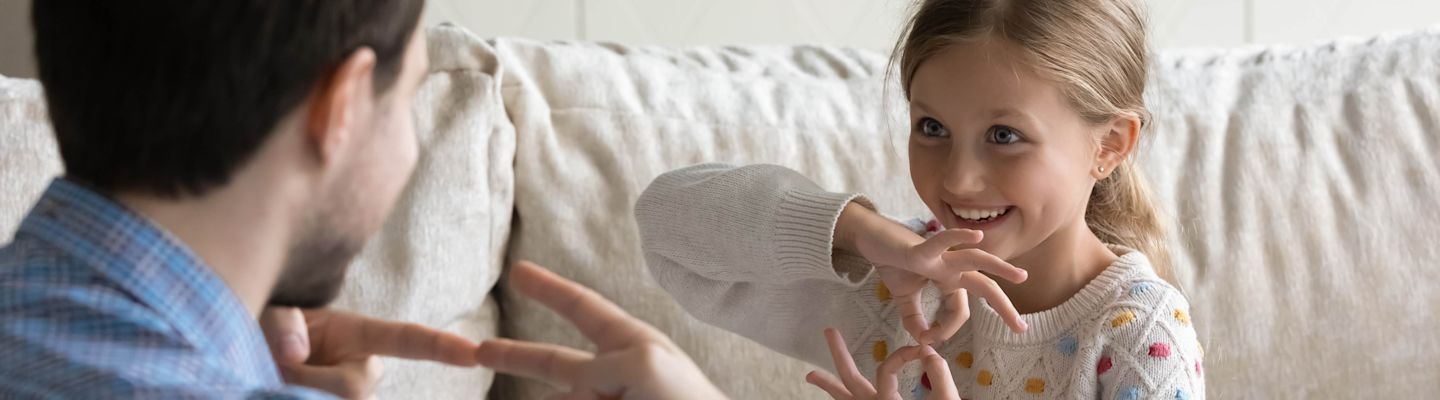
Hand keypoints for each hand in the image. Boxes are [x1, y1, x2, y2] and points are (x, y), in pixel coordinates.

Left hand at [260, 307, 481, 398]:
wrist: (242, 355)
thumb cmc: (259, 329)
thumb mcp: (267, 315)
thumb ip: (280, 326)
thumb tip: (294, 353)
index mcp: (356, 335)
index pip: (406, 339)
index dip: (440, 346)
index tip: (474, 353)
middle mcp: (360, 369)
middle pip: (355, 388)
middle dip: (311, 383)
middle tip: (273, 369)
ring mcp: (352, 395)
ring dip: (302, 391)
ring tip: (272, 379)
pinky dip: (309, 394)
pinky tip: (292, 389)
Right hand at [475, 261, 725, 399]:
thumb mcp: (644, 368)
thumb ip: (598, 368)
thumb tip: (572, 387)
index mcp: (629, 346)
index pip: (581, 308)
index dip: (549, 289)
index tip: (518, 271)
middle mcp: (611, 377)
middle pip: (552, 363)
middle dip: (515, 356)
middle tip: (478, 350)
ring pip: (560, 398)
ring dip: (544, 395)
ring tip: (578, 390)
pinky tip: (562, 398)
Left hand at [804, 328, 957, 399]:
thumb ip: (940, 378)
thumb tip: (928, 351)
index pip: (887, 369)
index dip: (901, 354)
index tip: (921, 350)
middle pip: (850, 379)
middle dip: (839, 354)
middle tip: (829, 331)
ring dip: (829, 386)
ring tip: (810, 375)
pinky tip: (838, 397)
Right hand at [878, 229, 1028, 344]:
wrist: (871, 238)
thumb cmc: (891, 262)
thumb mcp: (905, 298)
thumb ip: (915, 319)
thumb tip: (922, 340)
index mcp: (949, 280)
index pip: (959, 312)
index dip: (945, 330)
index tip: (928, 340)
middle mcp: (950, 268)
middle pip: (984, 287)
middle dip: (1004, 307)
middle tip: (1022, 328)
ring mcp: (938, 257)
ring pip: (975, 260)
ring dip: (999, 267)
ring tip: (1022, 276)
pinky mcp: (920, 249)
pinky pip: (941, 242)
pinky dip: (958, 237)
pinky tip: (977, 235)